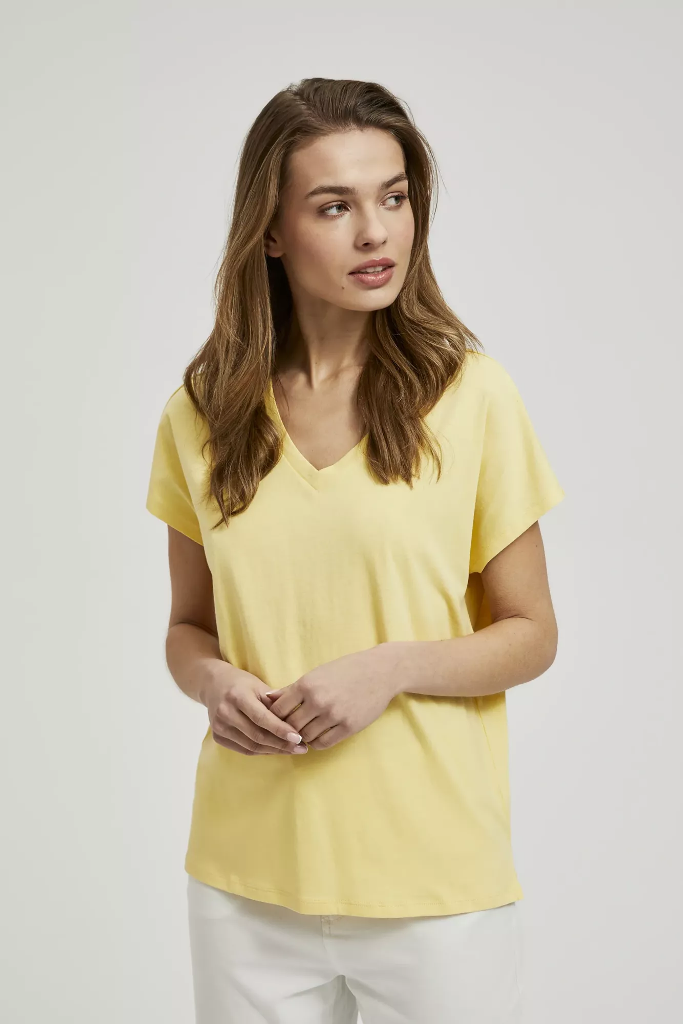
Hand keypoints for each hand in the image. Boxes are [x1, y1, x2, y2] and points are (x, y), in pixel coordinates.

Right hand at [202, 664, 308, 755]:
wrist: (213, 684)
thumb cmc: (241, 683)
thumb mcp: (259, 686)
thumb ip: (275, 704)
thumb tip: (297, 722)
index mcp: (237, 696)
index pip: (261, 718)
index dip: (281, 730)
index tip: (299, 737)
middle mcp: (225, 713)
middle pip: (257, 736)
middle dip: (282, 744)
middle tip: (301, 748)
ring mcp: (219, 727)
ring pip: (251, 746)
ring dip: (274, 750)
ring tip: (293, 750)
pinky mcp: (217, 737)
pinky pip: (244, 749)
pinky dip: (262, 751)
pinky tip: (276, 749)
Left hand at [264, 645, 398, 750]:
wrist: (381, 671)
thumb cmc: (346, 670)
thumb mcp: (317, 673)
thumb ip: (292, 688)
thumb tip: (267, 698)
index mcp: (307, 684)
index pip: (278, 710)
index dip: (274, 717)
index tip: (278, 718)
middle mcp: (318, 700)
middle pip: (290, 726)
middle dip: (288, 729)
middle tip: (290, 729)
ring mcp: (334, 715)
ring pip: (306, 736)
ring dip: (303, 736)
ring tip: (306, 730)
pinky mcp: (349, 726)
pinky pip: (323, 743)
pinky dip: (316, 742)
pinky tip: (318, 733)